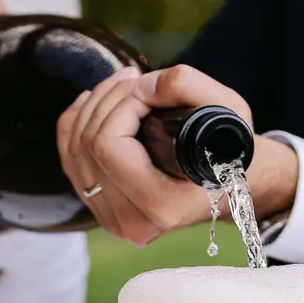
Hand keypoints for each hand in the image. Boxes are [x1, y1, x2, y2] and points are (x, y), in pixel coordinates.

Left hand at [56, 62, 298, 245]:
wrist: (233, 187)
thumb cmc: (232, 150)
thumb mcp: (227, 110)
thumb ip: (186, 86)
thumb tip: (138, 86)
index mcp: (160, 207)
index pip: (108, 145)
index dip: (121, 103)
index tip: (148, 87)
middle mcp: (131, 223)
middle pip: (86, 145)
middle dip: (108, 99)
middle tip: (137, 79)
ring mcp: (112, 222)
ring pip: (73, 151)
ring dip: (92, 107)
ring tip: (123, 87)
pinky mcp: (102, 213)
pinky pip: (69, 161)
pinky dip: (75, 125)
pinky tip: (94, 104)